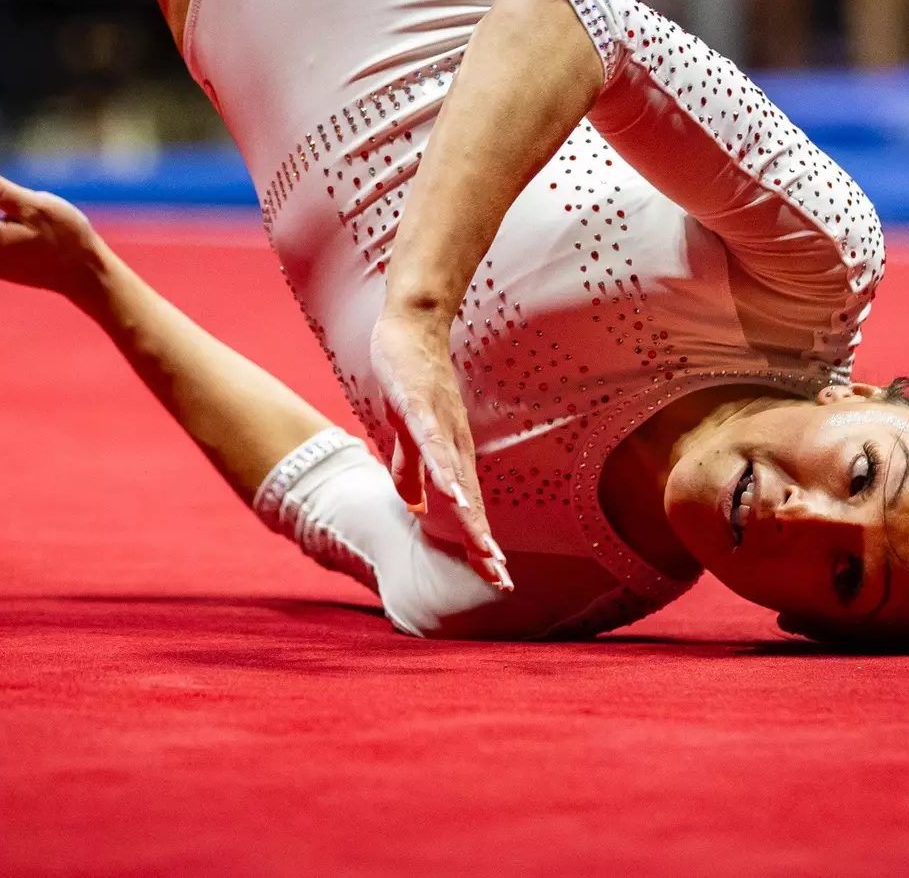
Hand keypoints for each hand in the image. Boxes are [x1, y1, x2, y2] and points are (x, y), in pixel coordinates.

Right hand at [370, 313, 510, 591]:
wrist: (409, 327)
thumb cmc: (411, 379)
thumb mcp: (408, 432)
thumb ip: (412, 469)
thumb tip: (417, 507)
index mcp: (451, 456)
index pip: (470, 508)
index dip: (480, 543)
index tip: (496, 579)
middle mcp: (454, 446)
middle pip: (472, 503)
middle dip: (484, 544)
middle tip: (501, 581)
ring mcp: (439, 427)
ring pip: (457, 480)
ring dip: (471, 516)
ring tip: (485, 551)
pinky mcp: (420, 407)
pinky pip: (432, 446)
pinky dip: (441, 472)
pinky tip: (449, 496)